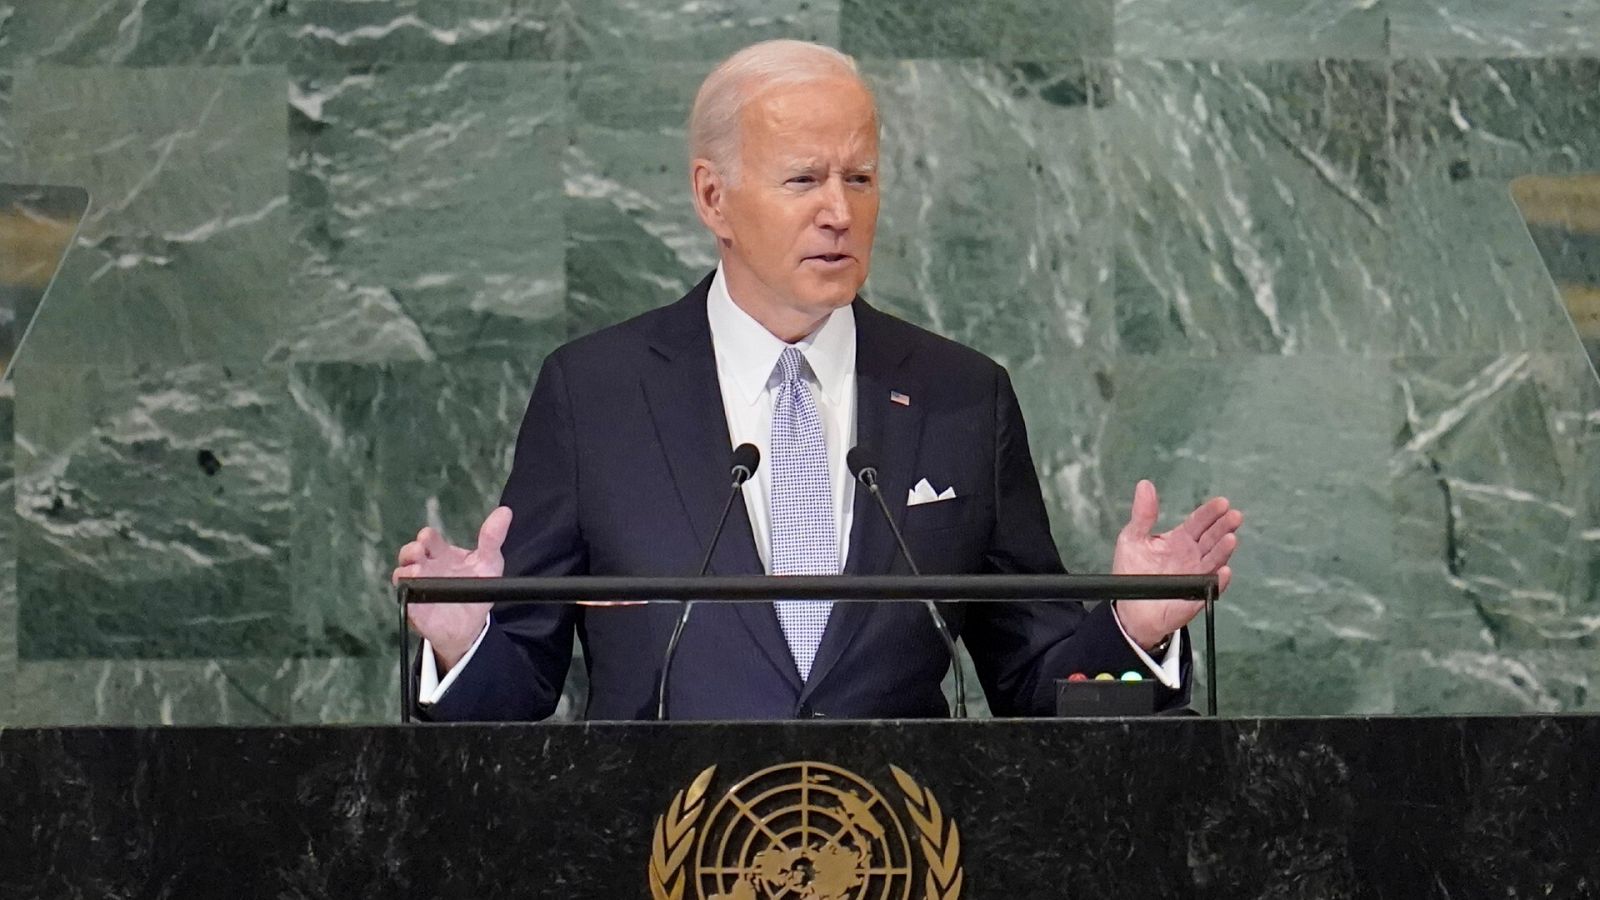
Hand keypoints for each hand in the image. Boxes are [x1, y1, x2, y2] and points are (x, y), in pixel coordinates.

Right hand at [392, 506, 511, 669]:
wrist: (471, 624)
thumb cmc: (478, 588)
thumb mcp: (490, 562)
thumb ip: (493, 538)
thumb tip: (505, 512)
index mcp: (442, 553)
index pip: (428, 538)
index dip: (426, 537)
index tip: (428, 540)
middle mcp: (427, 567)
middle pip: (409, 552)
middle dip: (411, 550)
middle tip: (420, 552)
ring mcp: (418, 586)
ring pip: (401, 573)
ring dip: (407, 571)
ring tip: (419, 572)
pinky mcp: (415, 606)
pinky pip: (403, 597)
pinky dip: (407, 593)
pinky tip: (416, 592)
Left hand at [1111, 480, 1240, 650]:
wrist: (1129, 607)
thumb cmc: (1132, 571)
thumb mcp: (1133, 538)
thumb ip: (1143, 514)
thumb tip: (1144, 484)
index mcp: (1180, 539)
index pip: (1199, 522)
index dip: (1210, 512)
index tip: (1222, 503)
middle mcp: (1193, 555)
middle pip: (1212, 538)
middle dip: (1224, 526)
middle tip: (1234, 516)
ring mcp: (1197, 575)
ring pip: (1214, 560)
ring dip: (1223, 550)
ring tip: (1230, 539)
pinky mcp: (1195, 596)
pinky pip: (1210, 588)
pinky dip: (1218, 580)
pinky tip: (1223, 571)